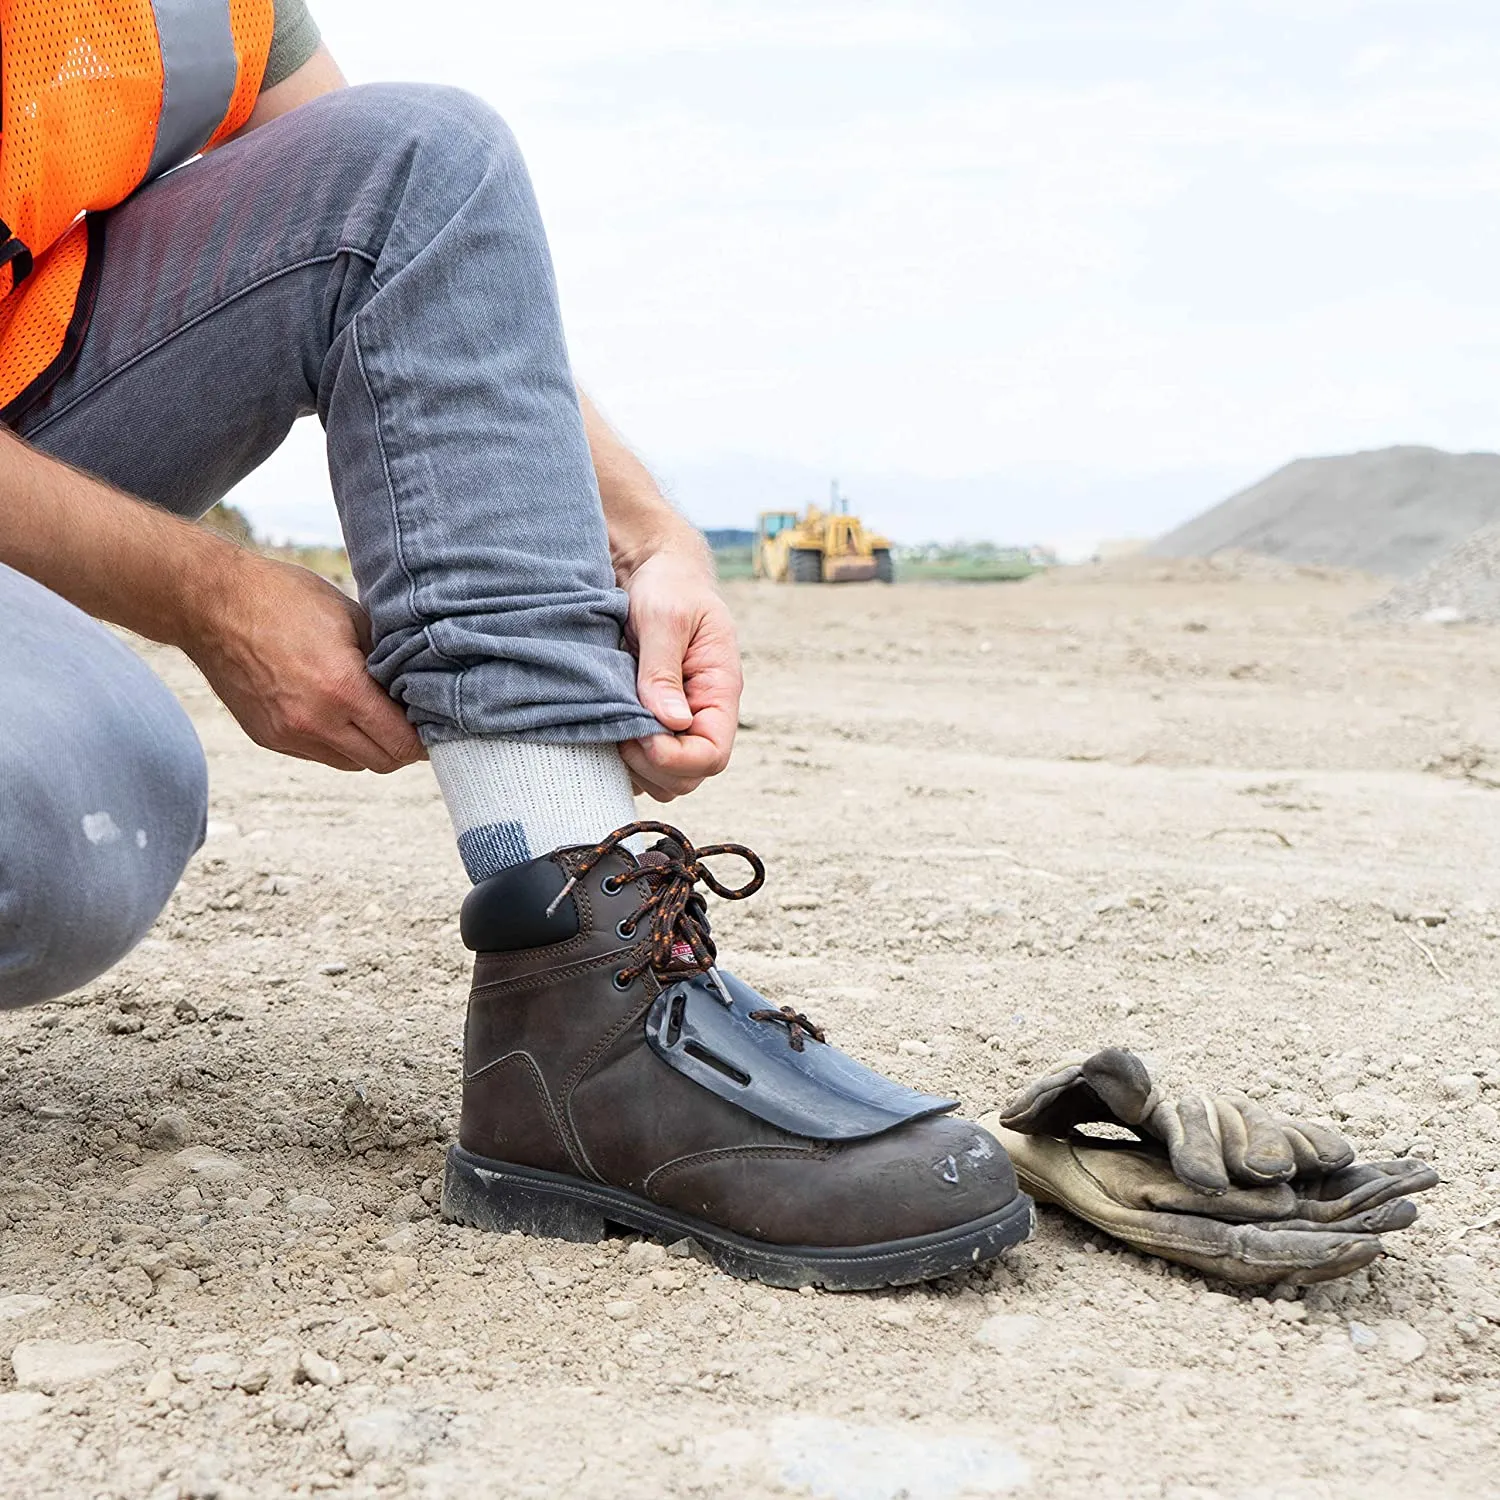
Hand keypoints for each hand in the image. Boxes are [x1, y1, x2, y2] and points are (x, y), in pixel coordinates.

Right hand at [182, 551, 425, 773]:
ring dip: (368, 746)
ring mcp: (288, 735)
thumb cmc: (284, 599)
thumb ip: (388, 657)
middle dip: (402, 747)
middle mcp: (314, 721)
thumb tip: (418, 683)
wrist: (211, 603)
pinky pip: (319, 755)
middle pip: (381, 762)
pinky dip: (336, 742)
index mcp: (342, 688)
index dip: (425, 739)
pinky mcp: (268, 738)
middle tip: (410, 723)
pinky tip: (337, 712)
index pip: (402, 742)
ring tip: (373, 715)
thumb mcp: (352, 617)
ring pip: (351, 763)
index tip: (436, 727)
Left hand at [618, 548, 741, 801]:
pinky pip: (642, 762)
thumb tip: (672, 722)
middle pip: (689, 777)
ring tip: (610, 729)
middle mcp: (702, 713)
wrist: (653, 566)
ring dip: (636, 766)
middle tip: (619, 731)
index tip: (640, 733)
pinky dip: (623, 759)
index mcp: (719, 690)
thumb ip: (664, 670)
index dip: (675, 758)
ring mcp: (677, 720)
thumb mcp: (665, 617)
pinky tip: (604, 729)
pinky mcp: (651, 719)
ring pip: (665, 778)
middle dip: (652, 765)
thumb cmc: (667, 583)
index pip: (712, 755)